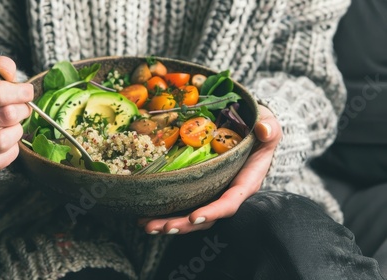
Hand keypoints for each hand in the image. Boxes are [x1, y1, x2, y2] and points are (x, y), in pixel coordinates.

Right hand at [0, 56, 33, 173]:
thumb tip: (9, 70)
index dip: (20, 91)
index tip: (28, 91)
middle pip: (5, 116)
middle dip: (21, 110)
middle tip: (22, 108)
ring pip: (1, 141)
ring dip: (16, 132)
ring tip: (14, 125)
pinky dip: (10, 152)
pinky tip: (9, 142)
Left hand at [140, 105, 281, 233]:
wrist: (250, 128)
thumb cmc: (260, 129)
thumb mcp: (269, 125)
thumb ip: (269, 129)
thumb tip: (264, 130)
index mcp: (246, 182)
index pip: (230, 202)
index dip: (213, 212)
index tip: (194, 216)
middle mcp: (228, 192)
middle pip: (206, 217)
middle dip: (182, 224)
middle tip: (160, 227)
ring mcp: (212, 192)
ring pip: (191, 214)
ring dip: (168, 222)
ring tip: (147, 225)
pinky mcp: (199, 188)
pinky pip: (183, 204)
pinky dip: (165, 211)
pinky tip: (145, 214)